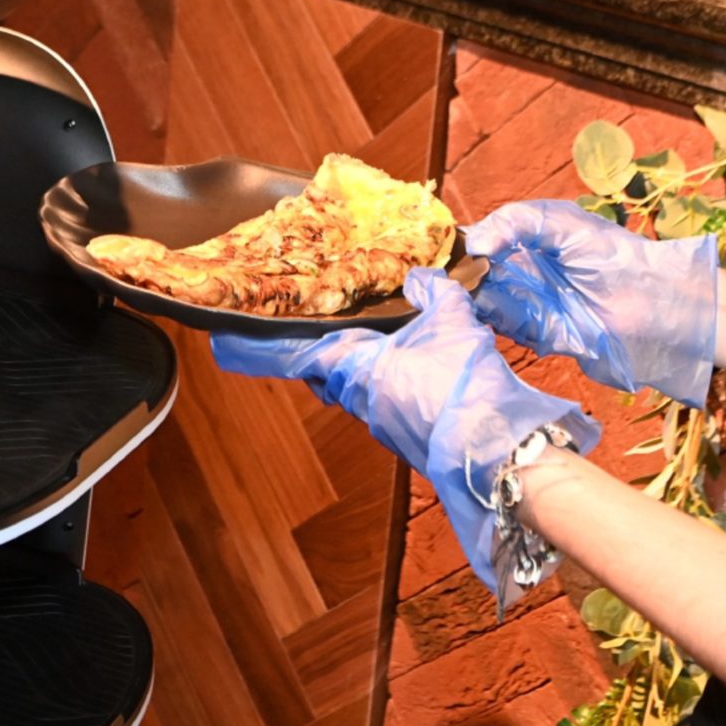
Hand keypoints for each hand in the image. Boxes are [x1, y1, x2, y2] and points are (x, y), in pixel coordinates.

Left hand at [210, 269, 599, 601]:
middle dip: (319, 357)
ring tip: (377, 347)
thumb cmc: (465, 383)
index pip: (298, 354)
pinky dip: (387, 387)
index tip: (230, 343)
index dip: (264, 348)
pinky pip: (383, 406)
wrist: (495, 448)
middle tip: (317, 334)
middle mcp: (361, 400)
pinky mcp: (405, 439)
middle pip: (325, 375)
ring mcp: (382, 424)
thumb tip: (419, 276)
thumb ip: (433, 292)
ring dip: (358, 372)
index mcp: (358, 368)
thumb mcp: (453, 320)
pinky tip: (414, 375)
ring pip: (355, 392)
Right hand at [462, 199, 718, 405]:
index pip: (488, 238)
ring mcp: (536, 304)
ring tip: (456, 291)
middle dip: (462, 273)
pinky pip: (509, 326)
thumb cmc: (615, 255)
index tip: (442, 247)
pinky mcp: (543, 334)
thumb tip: (474, 243)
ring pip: (489, 300)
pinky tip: (481, 309)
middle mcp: (530, 271)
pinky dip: (493, 320)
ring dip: (473, 297)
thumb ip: (516, 223)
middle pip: (482, 272)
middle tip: (442, 273)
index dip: (465, 243)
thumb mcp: (563, 223)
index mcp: (534, 239)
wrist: (657, 306)